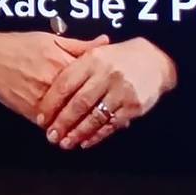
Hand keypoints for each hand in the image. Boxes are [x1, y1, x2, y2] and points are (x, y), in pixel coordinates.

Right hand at [0, 28, 109, 121]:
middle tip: (112, 118)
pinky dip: (60, 127)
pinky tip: (68, 130)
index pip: (91, 77)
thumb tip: (104, 41)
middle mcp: (54, 80)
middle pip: (82, 100)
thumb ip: (80, 44)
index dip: (105, 87)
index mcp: (61, 61)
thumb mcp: (51, 38)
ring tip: (93, 128)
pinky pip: (50, 123)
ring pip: (68, 115)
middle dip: (97, 110)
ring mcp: (43, 97)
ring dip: (80, 123)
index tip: (115, 93)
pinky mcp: (31, 110)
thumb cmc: (19, 46)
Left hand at [36, 37, 177, 150]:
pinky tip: (85, 141)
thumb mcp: (95, 52)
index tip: (42, 117)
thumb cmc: (118, 58)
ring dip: (77, 133)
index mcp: (92, 59)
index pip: (66, 83)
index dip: (52, 102)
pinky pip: (111, 124)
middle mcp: (106, 74)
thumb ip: (71, 62)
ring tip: (65, 142)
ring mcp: (121, 91)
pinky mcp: (133, 106)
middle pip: (79, 103)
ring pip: (94, 116)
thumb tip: (46, 74)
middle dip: (62, 122)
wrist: (154, 61)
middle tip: (50, 136)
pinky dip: (97, 135)